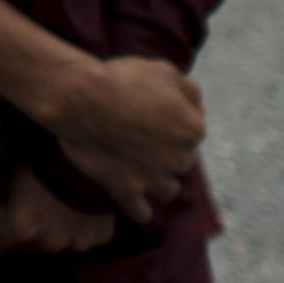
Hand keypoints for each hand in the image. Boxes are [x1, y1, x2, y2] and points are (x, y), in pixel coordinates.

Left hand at [0, 164, 116, 261]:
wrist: (96, 154)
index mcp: (19, 228)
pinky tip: (75, 207)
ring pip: (50, 244)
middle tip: (22, 207)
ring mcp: (77, 245)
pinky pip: (78, 239)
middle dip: (16, 232)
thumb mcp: (6, 174)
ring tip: (52, 205)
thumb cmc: (44, 158)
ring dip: (46, 232)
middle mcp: (47, 243)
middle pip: (20, 247)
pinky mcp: (101, 240)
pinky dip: (74, 228)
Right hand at [45, 51, 202, 221]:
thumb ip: (189, 90)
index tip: (148, 117)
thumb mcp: (163, 70)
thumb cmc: (120, 79)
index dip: (170, 125)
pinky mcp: (127, 190)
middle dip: (165, 154)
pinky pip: (141, 212)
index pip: (191, 133)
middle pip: (180, 162)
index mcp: (193, 129)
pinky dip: (139, 208)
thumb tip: (202, 107)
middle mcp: (180, 158)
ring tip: (138, 169)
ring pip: (168, 190)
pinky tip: (131, 197)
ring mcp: (153, 177)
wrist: (80, 98)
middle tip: (139, 140)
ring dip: (158, 182)